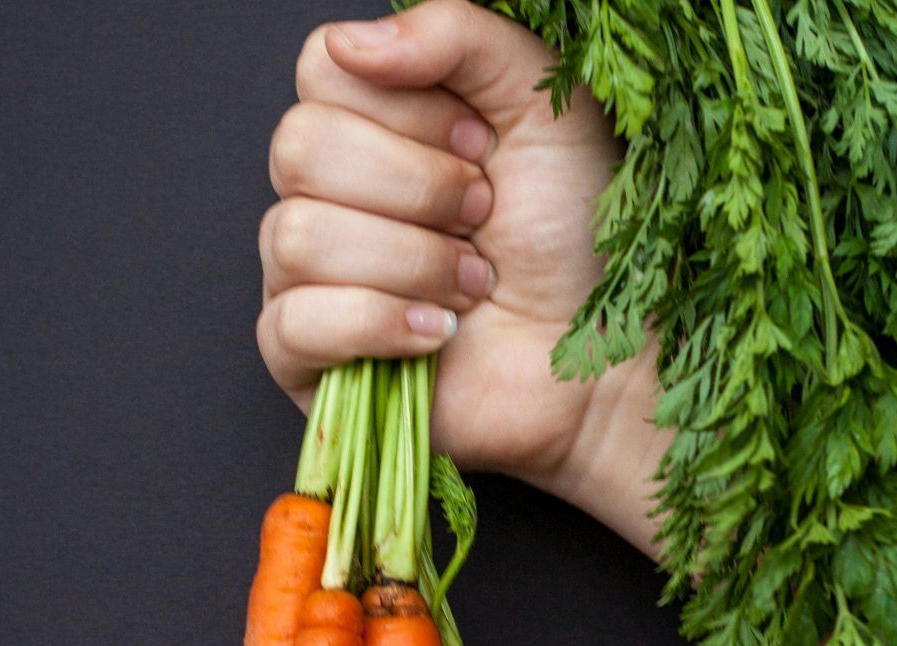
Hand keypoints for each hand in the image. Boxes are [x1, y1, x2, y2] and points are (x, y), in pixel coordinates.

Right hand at [257, 0, 665, 551]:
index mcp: (372, 122)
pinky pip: (294, 322)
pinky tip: (438, 334)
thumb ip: (457, 34)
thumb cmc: (578, 235)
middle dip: (417, 188)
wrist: (602, 354)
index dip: (409, 110)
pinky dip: (379, 323)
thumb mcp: (544, 102)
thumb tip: (349, 42)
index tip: (483, 147)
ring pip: (298, 236)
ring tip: (475, 284)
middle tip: (484, 217)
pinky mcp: (307, 360)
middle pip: (299, 148)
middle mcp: (326, 191)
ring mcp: (306, 277)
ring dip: (415, 262)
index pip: (322, 70)